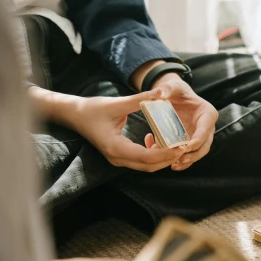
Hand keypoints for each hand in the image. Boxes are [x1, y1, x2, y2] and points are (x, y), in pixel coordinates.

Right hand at [61, 89, 187, 172]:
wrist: (74, 115)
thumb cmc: (92, 109)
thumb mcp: (116, 103)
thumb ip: (139, 99)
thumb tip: (160, 93)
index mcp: (116, 148)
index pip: (147, 158)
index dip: (166, 154)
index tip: (182, 146)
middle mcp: (117, 158)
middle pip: (149, 166)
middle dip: (168, 158)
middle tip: (185, 146)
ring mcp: (117, 159)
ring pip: (146, 166)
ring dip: (162, 158)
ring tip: (177, 144)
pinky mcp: (119, 155)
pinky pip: (140, 160)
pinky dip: (153, 154)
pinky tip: (159, 140)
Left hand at [147, 74, 217, 170]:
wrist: (175, 97)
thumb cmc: (176, 90)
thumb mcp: (172, 86)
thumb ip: (166, 88)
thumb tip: (158, 94)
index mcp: (207, 113)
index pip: (205, 129)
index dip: (197, 140)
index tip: (186, 146)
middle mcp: (207, 127)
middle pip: (205, 145)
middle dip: (194, 154)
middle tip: (180, 158)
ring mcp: (200, 136)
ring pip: (198, 153)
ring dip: (188, 160)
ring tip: (174, 164)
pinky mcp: (192, 142)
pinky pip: (190, 155)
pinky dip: (183, 162)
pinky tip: (173, 165)